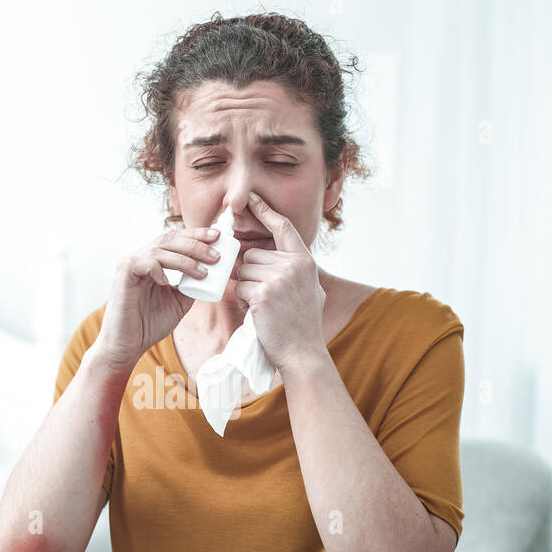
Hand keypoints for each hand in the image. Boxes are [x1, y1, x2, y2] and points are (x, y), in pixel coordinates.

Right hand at [92, 225, 221, 371]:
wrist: (128, 344)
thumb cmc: (149, 324)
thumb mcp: (179, 302)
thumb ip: (192, 287)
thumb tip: (212, 276)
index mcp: (153, 260)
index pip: (175, 239)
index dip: (196, 235)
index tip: (218, 237)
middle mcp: (141, 257)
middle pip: (170, 239)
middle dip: (196, 245)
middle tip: (216, 256)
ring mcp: (130, 264)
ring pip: (160, 251)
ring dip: (185, 260)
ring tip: (203, 272)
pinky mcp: (123, 275)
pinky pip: (143, 263)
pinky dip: (158, 269)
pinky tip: (167, 281)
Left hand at [234, 191, 326, 373]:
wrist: (302, 353)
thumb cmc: (302, 326)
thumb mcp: (311, 291)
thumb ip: (296, 271)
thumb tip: (281, 258)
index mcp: (305, 262)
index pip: (283, 228)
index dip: (266, 212)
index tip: (252, 198)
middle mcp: (294, 265)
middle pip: (253, 255)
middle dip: (250, 274)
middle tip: (264, 297)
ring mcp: (279, 278)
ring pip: (243, 271)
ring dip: (245, 288)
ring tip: (262, 307)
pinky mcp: (264, 293)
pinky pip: (240, 288)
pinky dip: (243, 301)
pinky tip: (257, 314)